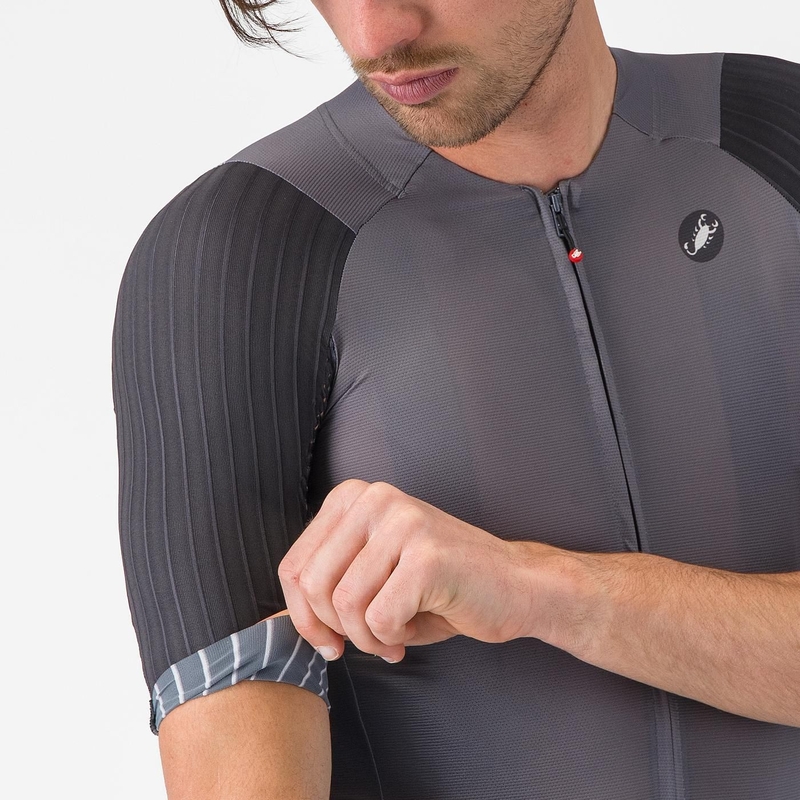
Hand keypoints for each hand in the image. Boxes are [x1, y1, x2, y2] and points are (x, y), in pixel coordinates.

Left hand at [274, 479, 560, 662]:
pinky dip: (393, 639)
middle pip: (312, 586)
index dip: (303, 616)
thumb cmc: (442, 588)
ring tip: (396, 634)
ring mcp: (402, 522)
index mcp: (353, 498)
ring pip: (344, 605)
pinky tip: (416, 630)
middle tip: (368, 641)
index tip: (329, 639)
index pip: (294, 566)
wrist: (516, 586)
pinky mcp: (427, 555)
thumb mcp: (373, 574)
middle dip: (335, 630)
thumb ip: (329, 582)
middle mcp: (375, 499)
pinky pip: (380, 619)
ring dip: (368, 637)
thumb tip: (283, 620)